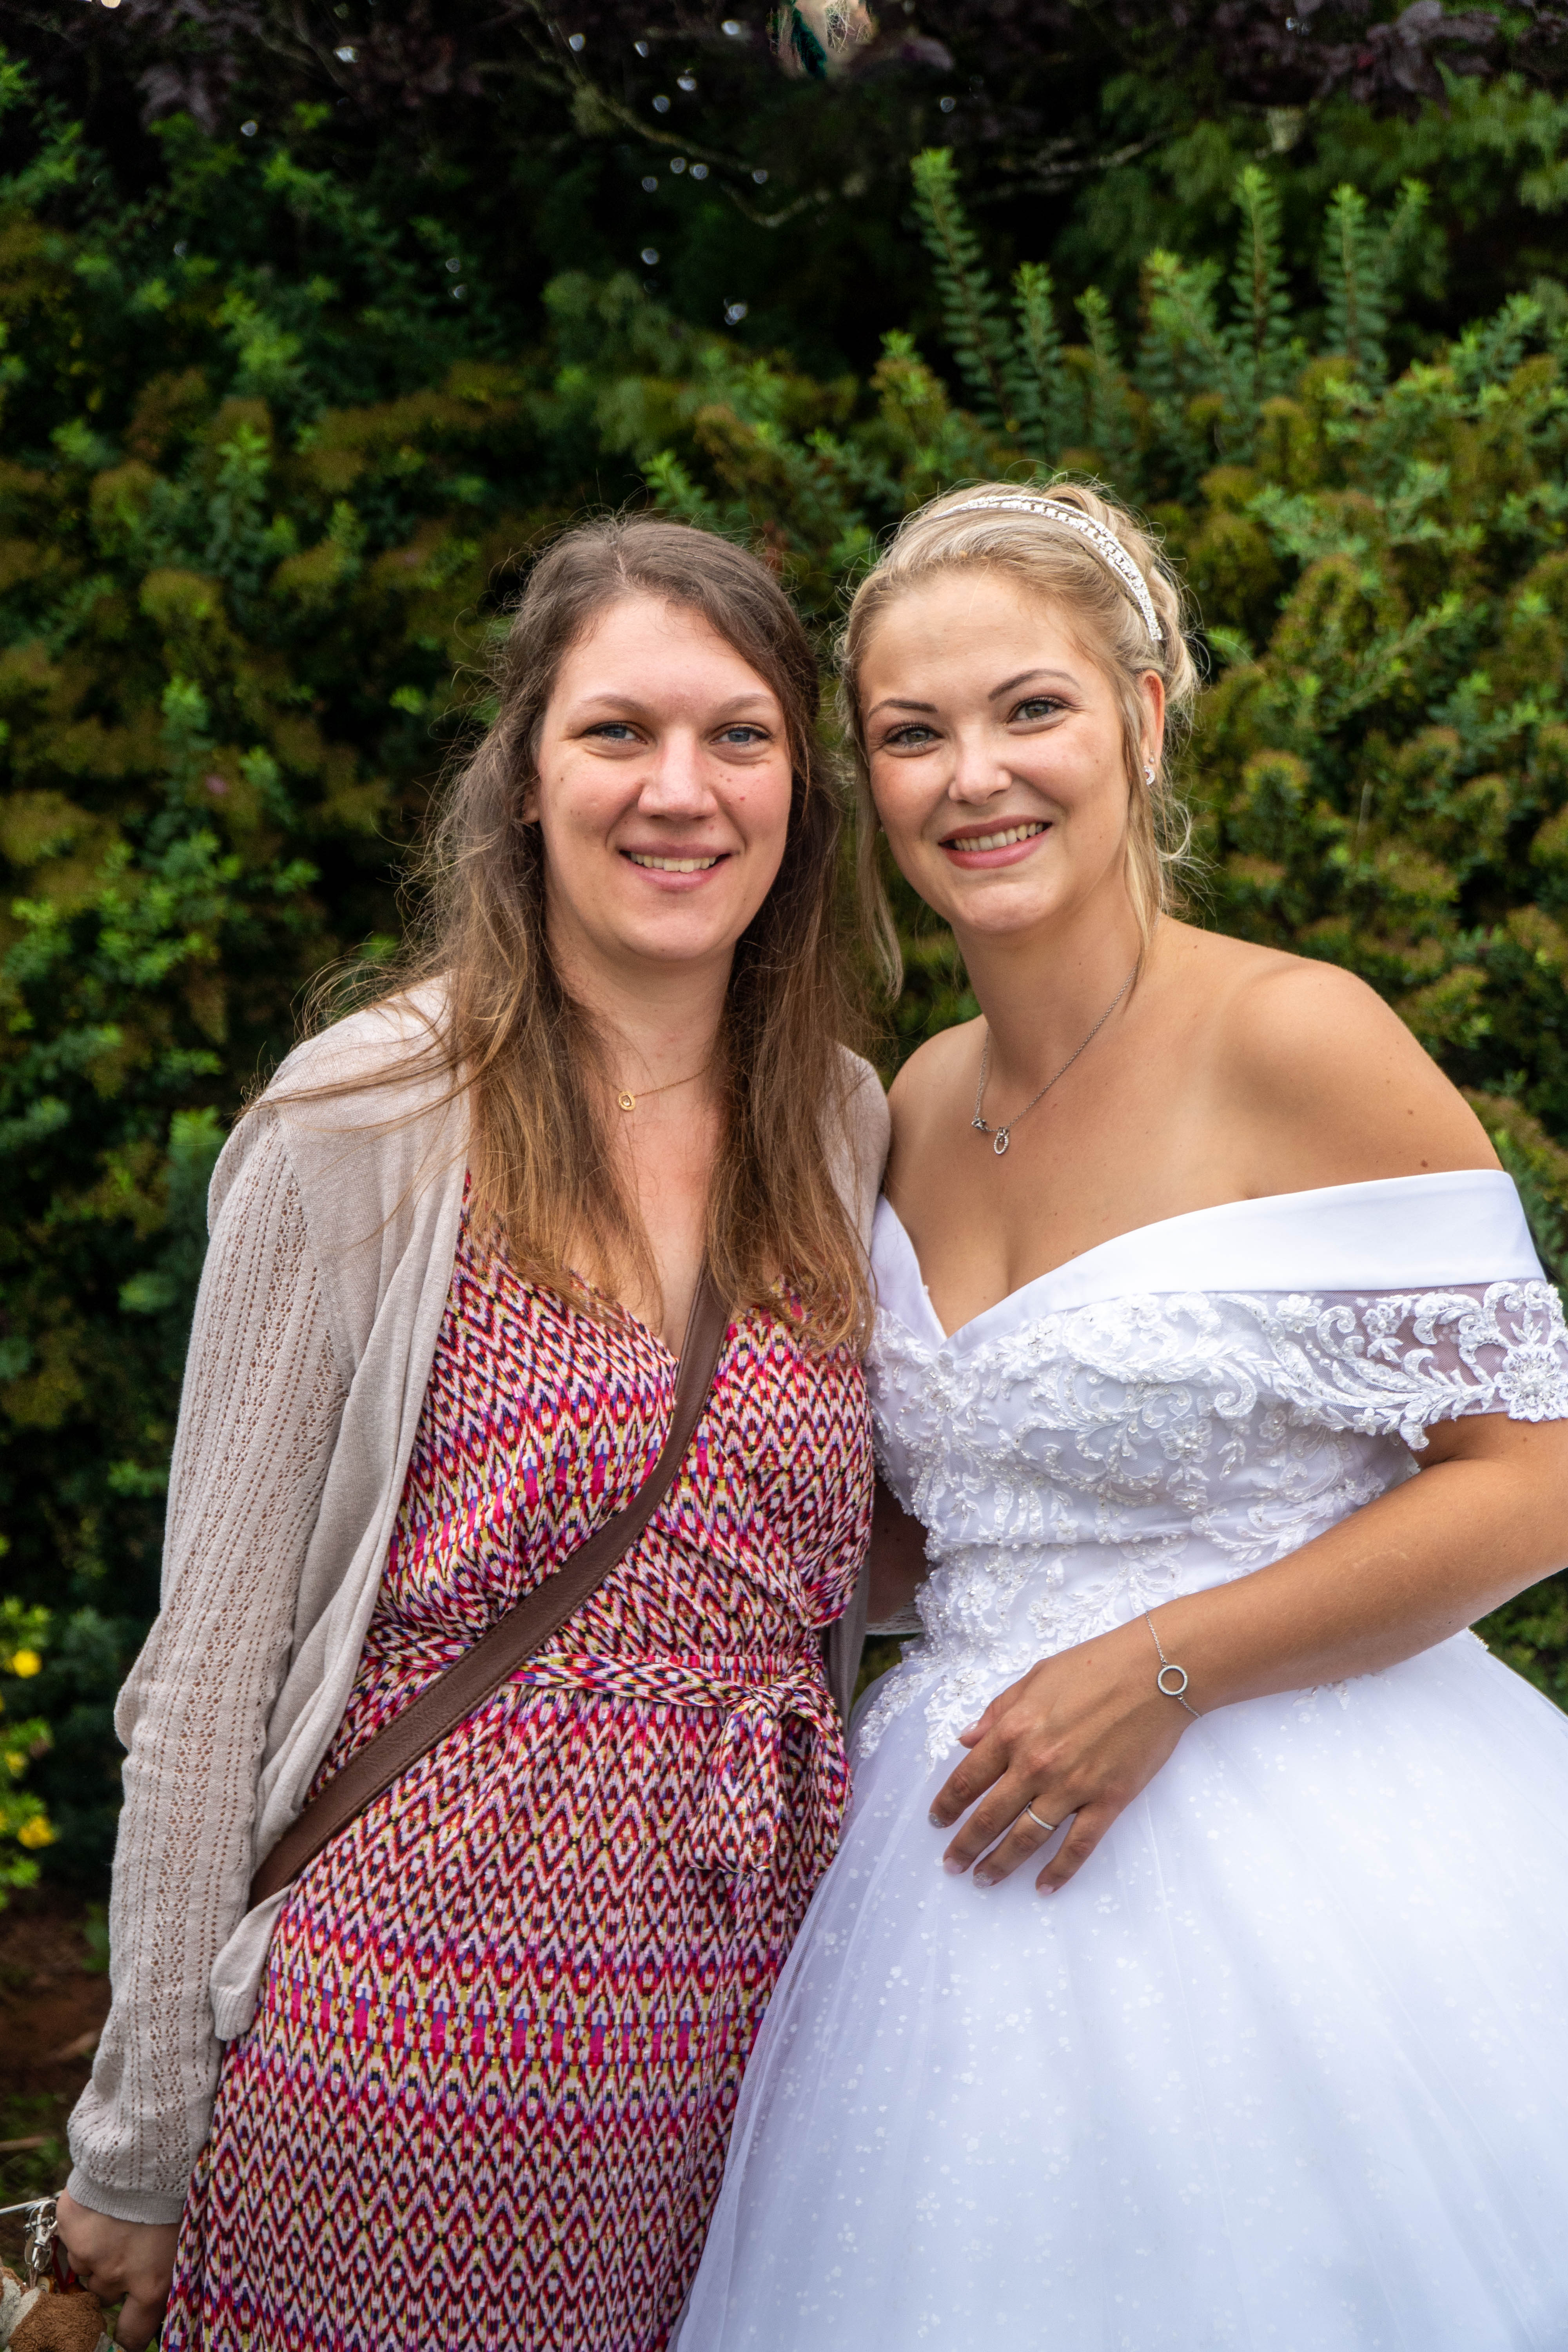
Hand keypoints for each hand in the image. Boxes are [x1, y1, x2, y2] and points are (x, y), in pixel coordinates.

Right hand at [55, 2191, 177, 2350]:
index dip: (130, 2332)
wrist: (155, 2145)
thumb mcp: (190, 2237)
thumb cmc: (183, 2189)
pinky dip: (83, 2224)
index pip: (131, 2335)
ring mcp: (88, 2251)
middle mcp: (115, 2275)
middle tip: (130, 2247)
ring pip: (85, 2265)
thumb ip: (173, 2271)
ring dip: (98, 2249)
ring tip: (119, 2217)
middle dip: (114, 2277)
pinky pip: (71, 2236)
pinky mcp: (70, 2224)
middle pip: (105, 2294)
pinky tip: (103, 2202)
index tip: (130, 2325)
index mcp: (151, 2284)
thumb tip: (167, 2297)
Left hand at [929, 1616, 1189, 1891]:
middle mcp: (1036, 1764)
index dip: (947, 1805)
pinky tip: (1044, 1887)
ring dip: (1001, 1864)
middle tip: (951, 1865)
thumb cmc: (1095, 1666)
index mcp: (1013, 1731)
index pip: (967, 1779)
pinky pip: (1078, 1846)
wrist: (1157, 1672)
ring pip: (1027, 1838)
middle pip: (989, 1817)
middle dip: (966, 1846)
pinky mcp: (1108, 1801)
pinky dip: (1059, 1871)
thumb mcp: (1034, 1678)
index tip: (936, 1822)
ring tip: (983, 1881)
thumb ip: (997, 1712)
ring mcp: (1073, 1787)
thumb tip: (965, 1740)